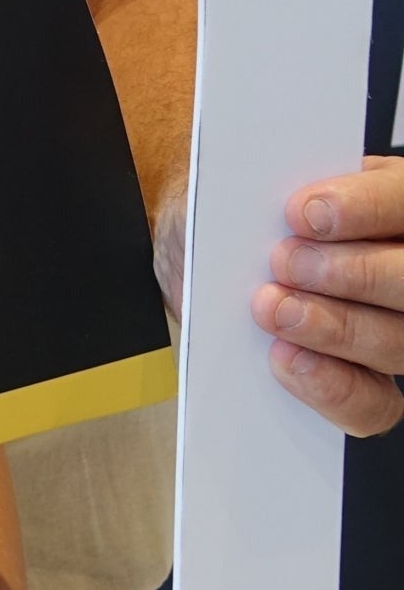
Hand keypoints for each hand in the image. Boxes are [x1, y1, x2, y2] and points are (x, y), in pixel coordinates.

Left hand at [251, 156, 403, 435]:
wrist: (205, 260)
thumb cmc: (238, 214)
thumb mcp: (242, 185)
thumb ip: (261, 184)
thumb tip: (255, 193)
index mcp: (391, 202)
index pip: (402, 200)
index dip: (365, 207)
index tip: (306, 213)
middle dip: (354, 273)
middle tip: (287, 264)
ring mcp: (396, 330)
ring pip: (398, 341)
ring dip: (336, 329)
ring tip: (275, 311)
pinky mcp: (372, 385)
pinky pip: (376, 404)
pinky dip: (334, 388)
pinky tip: (288, 361)